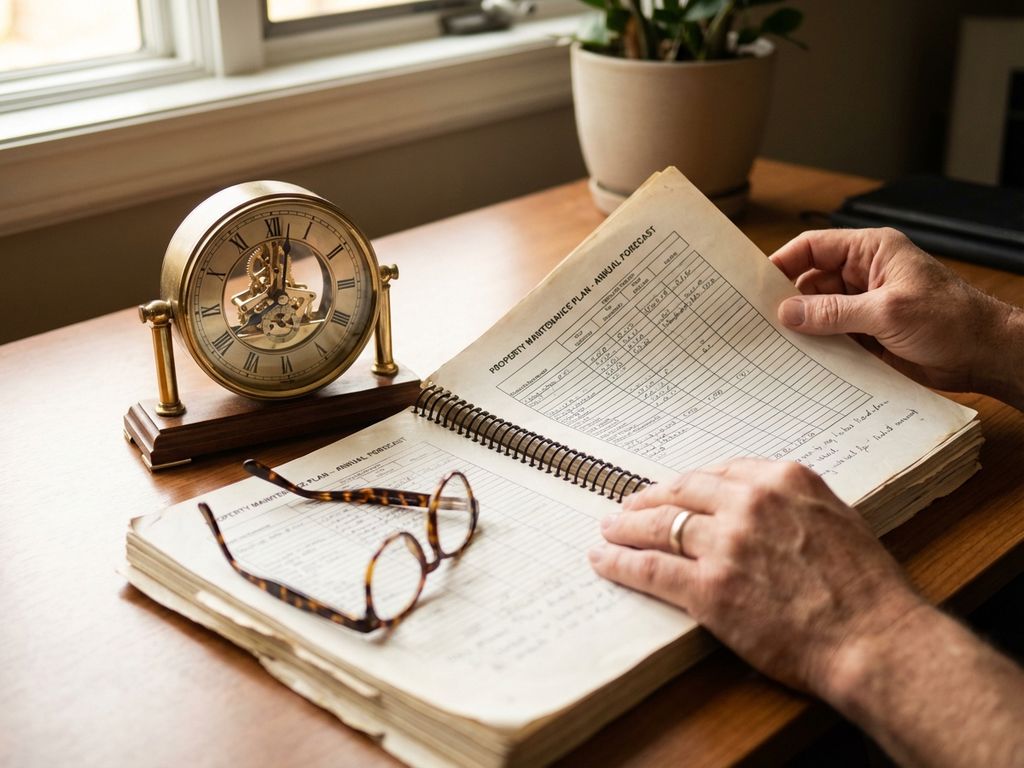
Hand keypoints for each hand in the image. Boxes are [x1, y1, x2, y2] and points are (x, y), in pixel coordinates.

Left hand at [589, 459, 924, 695]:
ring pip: (660, 526)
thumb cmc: (867, 590)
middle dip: (650, 499)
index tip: (672, 490)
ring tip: (608, 530)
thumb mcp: (838, 520)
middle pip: (682, 492)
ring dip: (626, 527)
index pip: (718, 472)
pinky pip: (651, 567)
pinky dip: (621, 563)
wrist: (876, 640)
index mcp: (784, 480)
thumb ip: (794, 506)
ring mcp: (727, 544)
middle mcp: (751, 503)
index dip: (687, 484)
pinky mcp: (709, 588)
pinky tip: (604, 561)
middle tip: (628, 506)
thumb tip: (762, 507)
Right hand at [770, 228, 1023, 403]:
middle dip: (788, 302)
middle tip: (759, 322)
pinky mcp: (866, 334)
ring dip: (802, 329)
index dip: (783, 263)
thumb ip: (834, 313)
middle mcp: (864, 275)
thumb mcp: (887, 311)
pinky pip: (831, 337)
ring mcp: (864, 305)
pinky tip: (799, 361)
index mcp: (871, 251)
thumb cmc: (952, 319)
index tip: (756, 285)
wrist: (985, 356)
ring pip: (818, 313)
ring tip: (775, 345)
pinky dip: (817, 348)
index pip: (814, 248)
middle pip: (810, 282)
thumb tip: (787, 312)